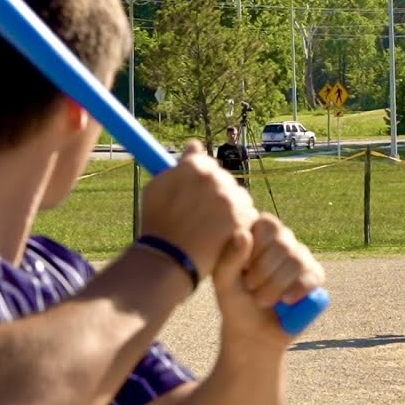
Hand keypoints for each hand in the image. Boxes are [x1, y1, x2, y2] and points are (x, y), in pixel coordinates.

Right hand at [139, 141, 256, 279]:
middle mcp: (214, 177)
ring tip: (211, 228)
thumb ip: (179, 166)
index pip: (206, 163)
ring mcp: (230, 197)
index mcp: (193, 166)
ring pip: (238, 196)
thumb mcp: (157, 189)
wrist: (169, 260)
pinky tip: (224, 236)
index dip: (200, 182)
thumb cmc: (158, 225)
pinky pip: (248, 214)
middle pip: (224, 179)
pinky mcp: (242, 217)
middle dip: (216, 194)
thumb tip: (195, 144)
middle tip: (202, 216)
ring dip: (230, 208)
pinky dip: (239, 224)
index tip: (195, 197)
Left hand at [213, 213, 324, 346]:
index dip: (256, 248)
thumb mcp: (224, 282)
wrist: (253, 331)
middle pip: (283, 244)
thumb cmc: (235, 301)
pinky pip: (313, 276)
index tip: (243, 269)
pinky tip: (286, 301)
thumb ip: (229, 258)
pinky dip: (298, 290)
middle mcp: (284, 240)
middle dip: (263, 272)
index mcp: (261, 234)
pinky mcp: (315, 276)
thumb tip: (243, 233)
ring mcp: (302, 257)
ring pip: (297, 261)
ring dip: (277, 285)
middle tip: (250, 288)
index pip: (267, 225)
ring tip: (263, 300)